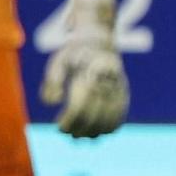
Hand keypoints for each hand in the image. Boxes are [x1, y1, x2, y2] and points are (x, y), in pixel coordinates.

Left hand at [38, 0, 128, 137]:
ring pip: (108, 120)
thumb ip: (51, 81)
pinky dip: (109, 128)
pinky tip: (97, 133)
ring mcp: (118, 88)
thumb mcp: (58, 61)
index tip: (58, 127)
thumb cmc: (74, 52)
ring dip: (92, 133)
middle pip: (94, 116)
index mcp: (91, 72)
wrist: (100, 39)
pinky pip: (120, 116)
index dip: (69, 120)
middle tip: (66, 133)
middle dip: (79, 130)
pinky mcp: (123, 93)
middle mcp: (108, 81)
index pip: (81, 105)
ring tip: (78, 136)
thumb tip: (52, 102)